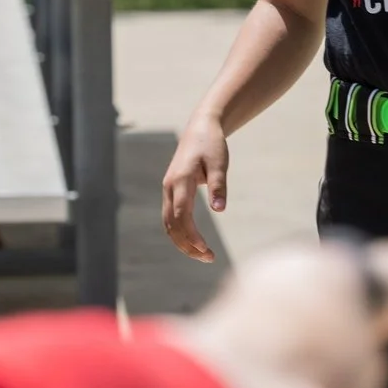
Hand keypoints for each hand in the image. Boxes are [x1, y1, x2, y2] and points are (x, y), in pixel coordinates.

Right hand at [160, 113, 229, 261]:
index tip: (206, 250)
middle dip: (188, 245)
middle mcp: (169, 187)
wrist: (200, 129)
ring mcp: (168, 190)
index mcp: (180, 180)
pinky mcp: (171, 192)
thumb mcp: (219, 162)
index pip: (182, 215)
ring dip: (183, 242)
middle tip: (209, 258)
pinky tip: (195, 243)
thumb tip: (220, 209)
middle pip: (172, 224)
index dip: (192, 235)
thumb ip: (218, 185)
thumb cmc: (212, 144)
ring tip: (204, 256)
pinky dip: (180, 234)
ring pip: (169, 224)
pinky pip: (171, 218)